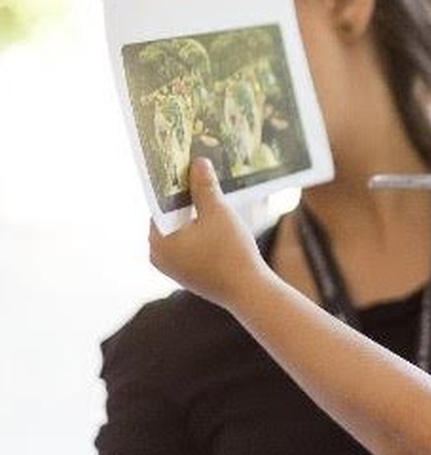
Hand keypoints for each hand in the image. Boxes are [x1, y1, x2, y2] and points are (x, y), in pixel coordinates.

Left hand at [148, 158, 270, 309]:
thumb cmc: (231, 252)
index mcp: (157, 238)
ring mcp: (171, 267)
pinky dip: (198, 233)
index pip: (161, 202)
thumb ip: (204, 187)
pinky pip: (187, 245)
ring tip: (211, 196)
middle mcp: (157, 254)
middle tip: (201, 176)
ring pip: (179, 231)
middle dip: (186, 199)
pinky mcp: (186, 274)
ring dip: (194, 215)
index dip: (175, 184)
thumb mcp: (218, 212)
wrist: (248, 291)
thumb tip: (197, 162)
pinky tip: (216, 223)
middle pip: (169, 217)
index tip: (187, 167)